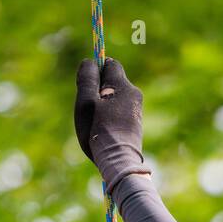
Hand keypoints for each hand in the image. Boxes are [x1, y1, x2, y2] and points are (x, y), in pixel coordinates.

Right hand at [75, 57, 145, 191]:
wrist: (119, 160)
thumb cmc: (99, 130)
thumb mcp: (86, 102)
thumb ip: (87, 78)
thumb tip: (89, 61)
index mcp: (123, 85)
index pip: (110, 63)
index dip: (96, 70)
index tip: (86, 85)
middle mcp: (134, 93)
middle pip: (112, 81)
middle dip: (98, 89)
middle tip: (88, 107)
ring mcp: (136, 109)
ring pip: (114, 97)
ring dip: (103, 104)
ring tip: (96, 122)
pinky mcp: (136, 122)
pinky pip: (119, 110)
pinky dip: (109, 116)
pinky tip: (104, 130)